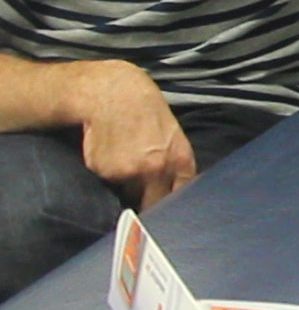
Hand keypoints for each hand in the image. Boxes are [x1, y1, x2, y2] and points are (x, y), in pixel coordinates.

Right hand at [72, 61, 195, 209]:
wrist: (115, 95)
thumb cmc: (147, 115)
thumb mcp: (174, 138)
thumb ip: (176, 167)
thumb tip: (176, 196)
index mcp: (181, 162)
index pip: (179, 200)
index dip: (171, 210)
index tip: (164, 215)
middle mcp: (158, 170)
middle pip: (154, 205)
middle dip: (149, 206)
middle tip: (142, 200)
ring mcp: (131, 173)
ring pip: (129, 197)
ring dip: (128, 192)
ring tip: (126, 168)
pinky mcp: (106, 172)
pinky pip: (108, 186)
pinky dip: (108, 179)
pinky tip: (111, 158)